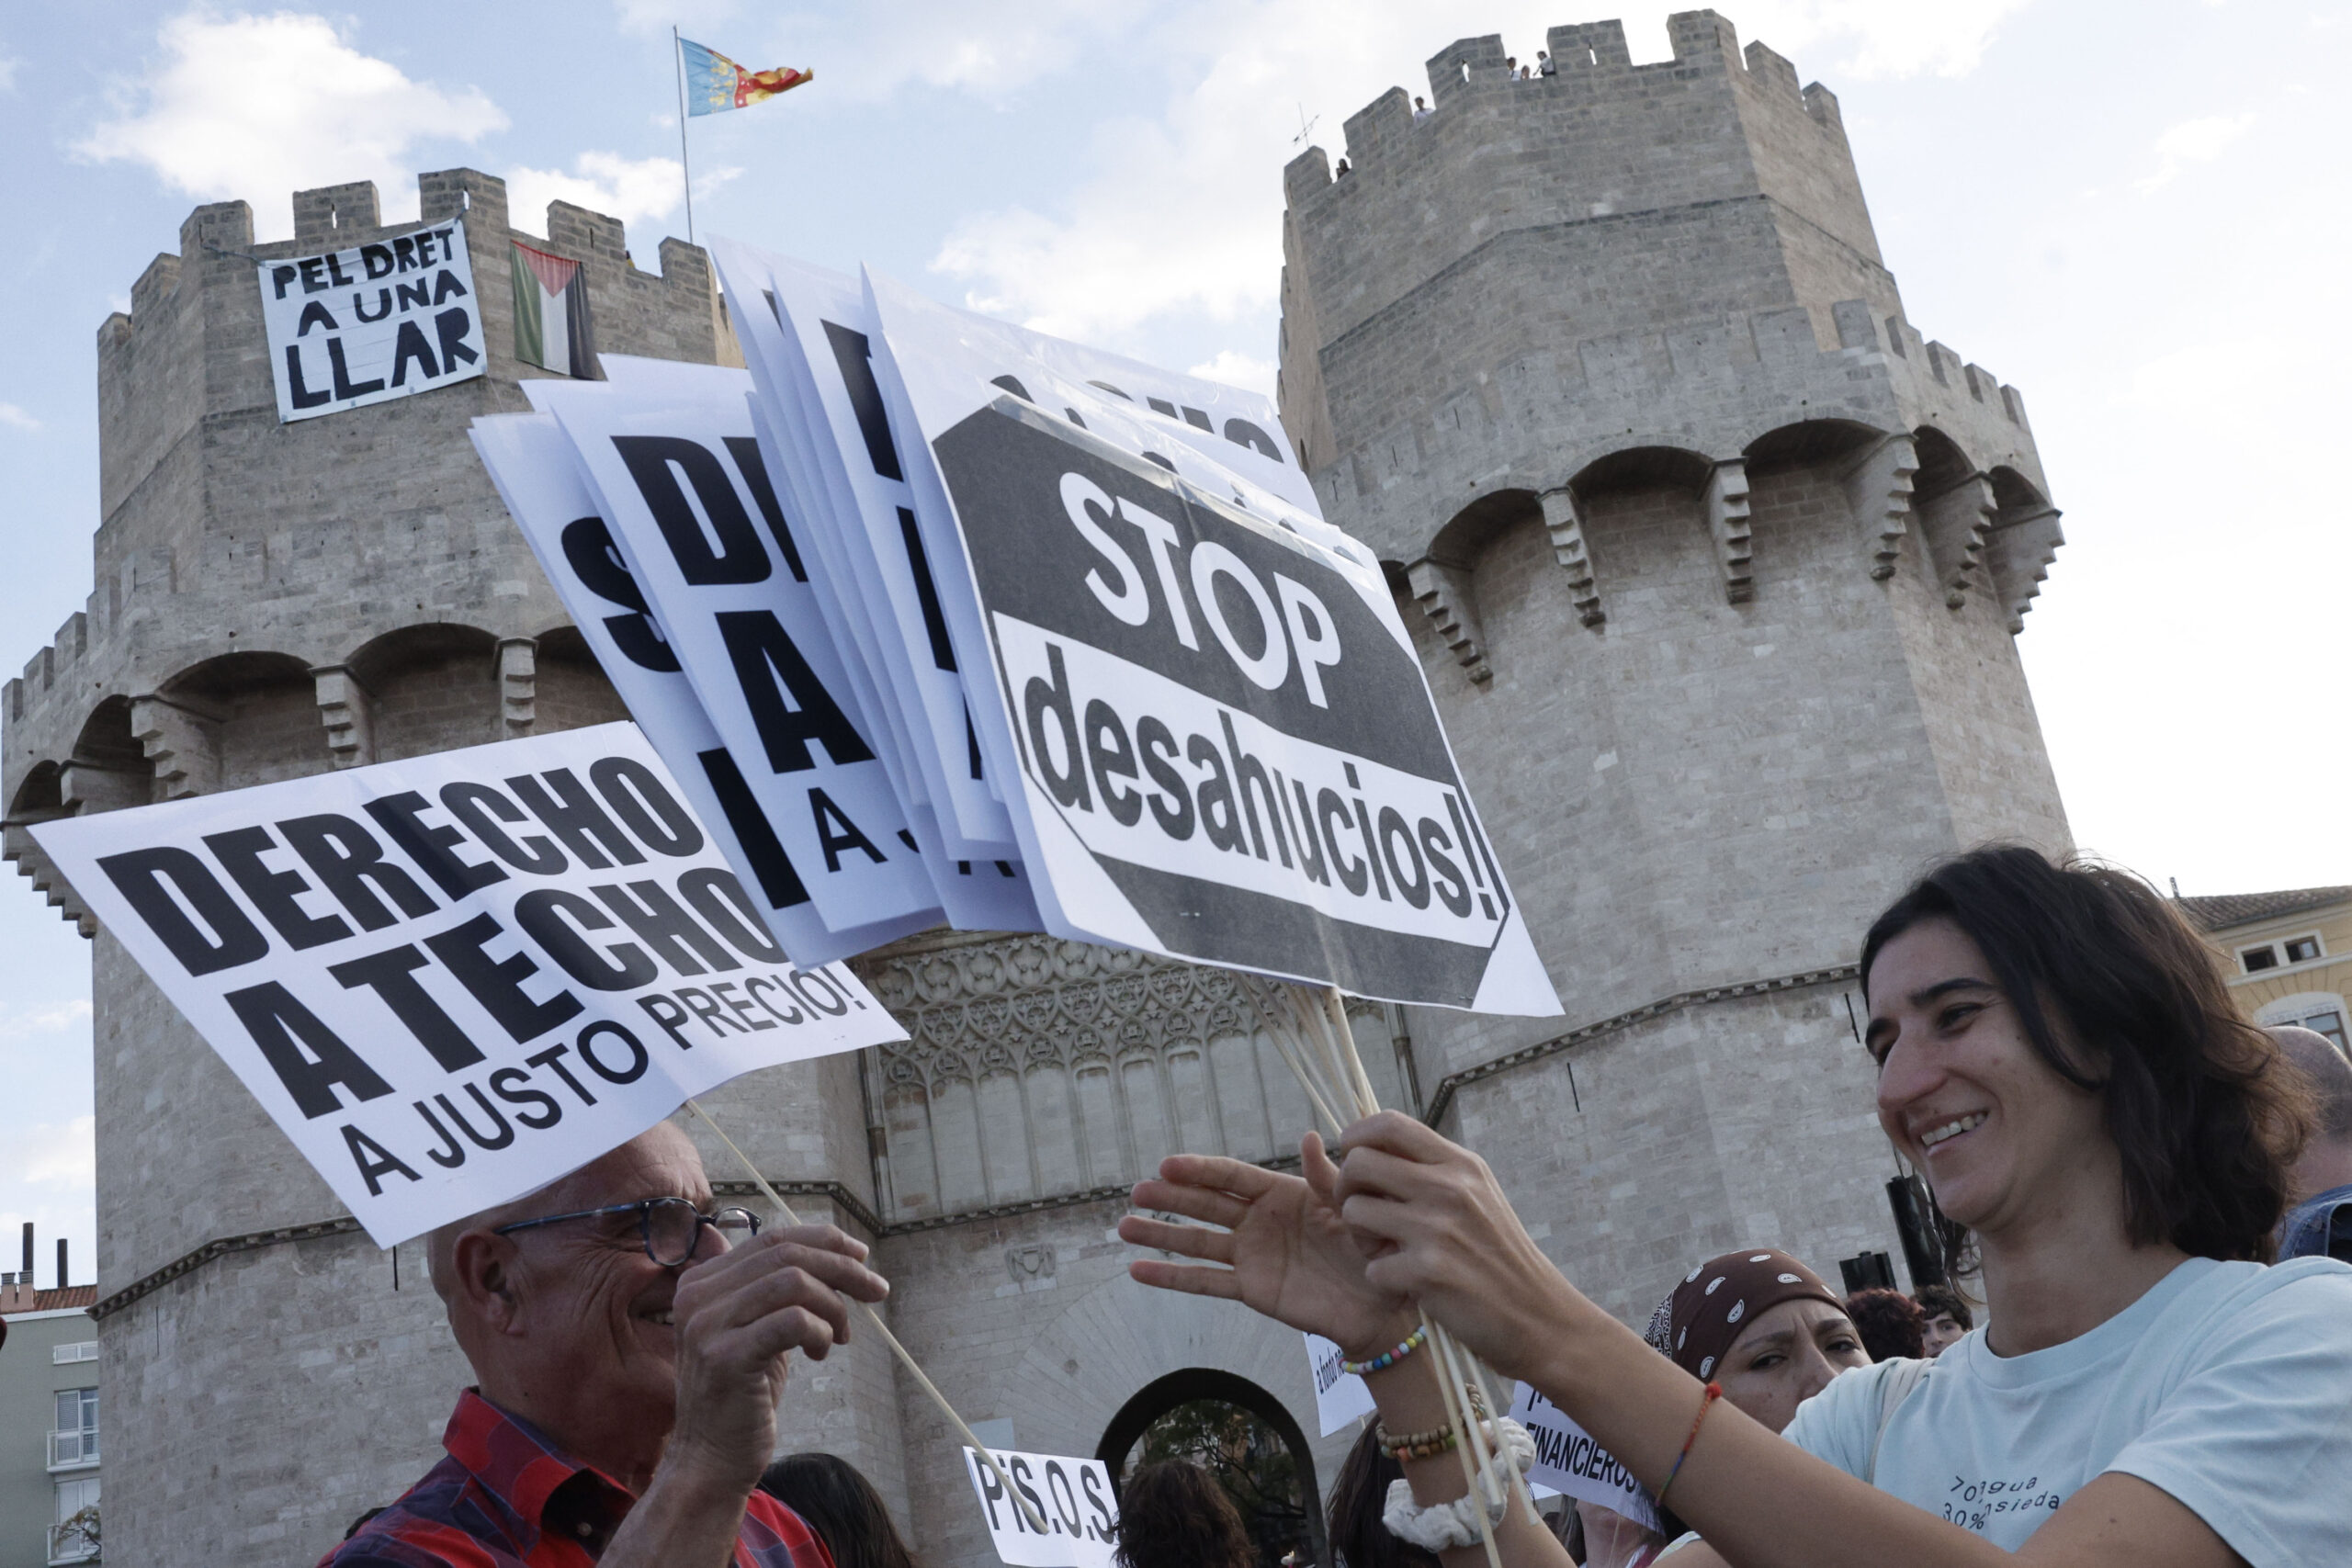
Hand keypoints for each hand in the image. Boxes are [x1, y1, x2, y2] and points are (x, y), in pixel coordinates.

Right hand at [661, 1224, 890, 1491]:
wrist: (710, 1460)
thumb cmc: (743, 1394)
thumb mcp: (757, 1330)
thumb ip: (778, 1291)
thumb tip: (838, 1254)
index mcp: (702, 1282)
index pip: (772, 1238)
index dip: (824, 1240)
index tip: (862, 1255)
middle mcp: (697, 1296)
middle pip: (787, 1255)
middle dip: (842, 1268)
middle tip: (876, 1290)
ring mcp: (707, 1325)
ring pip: (794, 1282)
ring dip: (833, 1306)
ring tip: (839, 1336)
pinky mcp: (726, 1356)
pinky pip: (794, 1321)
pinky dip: (820, 1331)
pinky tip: (820, 1352)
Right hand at [1120, 1133, 1414, 1356]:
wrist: (1381, 1304)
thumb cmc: (1372, 1247)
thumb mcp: (1351, 1207)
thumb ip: (1325, 1178)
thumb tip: (1307, 1136)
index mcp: (1282, 1194)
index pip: (1232, 1177)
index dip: (1200, 1170)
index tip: (1167, 1164)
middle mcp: (1259, 1221)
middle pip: (1206, 1205)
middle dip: (1171, 1197)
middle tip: (1136, 1191)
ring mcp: (1251, 1256)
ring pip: (1196, 1242)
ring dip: (1160, 1234)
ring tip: (1123, 1227)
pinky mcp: (1251, 1289)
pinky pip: (1205, 1282)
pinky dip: (1171, 1278)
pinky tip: (1138, 1271)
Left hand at [1333, 1110, 1577, 1382]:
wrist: (1538, 1315)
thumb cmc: (1498, 1256)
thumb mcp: (1477, 1196)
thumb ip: (1433, 1170)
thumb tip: (1373, 1146)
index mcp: (1460, 1164)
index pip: (1389, 1124)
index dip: (1357, 1136)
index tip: (1354, 1158)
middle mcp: (1449, 1188)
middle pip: (1358, 1162)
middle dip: (1348, 1190)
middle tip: (1366, 1217)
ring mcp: (1438, 1229)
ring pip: (1355, 1212)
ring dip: (1362, 1239)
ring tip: (1389, 1253)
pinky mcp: (1429, 1272)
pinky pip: (1372, 1268)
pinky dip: (1384, 1280)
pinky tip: (1411, 1286)